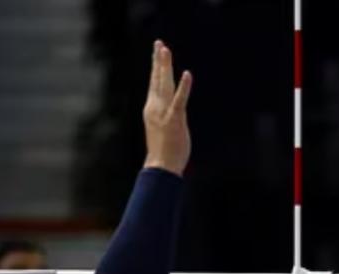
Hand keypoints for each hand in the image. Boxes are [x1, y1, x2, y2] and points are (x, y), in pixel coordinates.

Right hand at [142, 41, 192, 174]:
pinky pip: (180, 100)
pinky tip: (187, 74)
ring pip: (164, 84)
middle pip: (157, 79)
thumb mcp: (162, 127)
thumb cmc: (164, 150)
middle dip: (159, 60)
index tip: (158, 52)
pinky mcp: (175, 119)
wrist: (161, 166)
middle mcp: (155, 107)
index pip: (154, 83)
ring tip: (165, 50)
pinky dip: (184, 86)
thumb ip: (165, 115)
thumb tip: (171, 110)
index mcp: (151, 108)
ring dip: (165, 66)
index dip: (156, 66)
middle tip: (160, 43)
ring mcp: (163, 112)